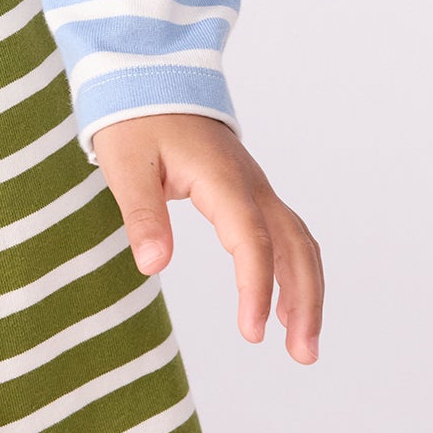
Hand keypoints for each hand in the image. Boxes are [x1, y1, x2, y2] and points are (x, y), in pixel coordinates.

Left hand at [93, 112, 322, 362]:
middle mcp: (250, 183)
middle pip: (294, 245)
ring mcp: (255, 186)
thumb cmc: (135, 120)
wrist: (150, 77)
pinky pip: (285, 233)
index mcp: (223, 178)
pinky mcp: (248, 191)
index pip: (252, 239)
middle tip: (302, 355)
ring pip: (298, 241)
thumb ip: (141, 214)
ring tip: (302, 346)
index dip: (256, 287)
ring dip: (307, 290)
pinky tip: (285, 306)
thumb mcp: (125, 164)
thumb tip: (152, 267)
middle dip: (304, 300)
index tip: (252, 332)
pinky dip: (294, 270)